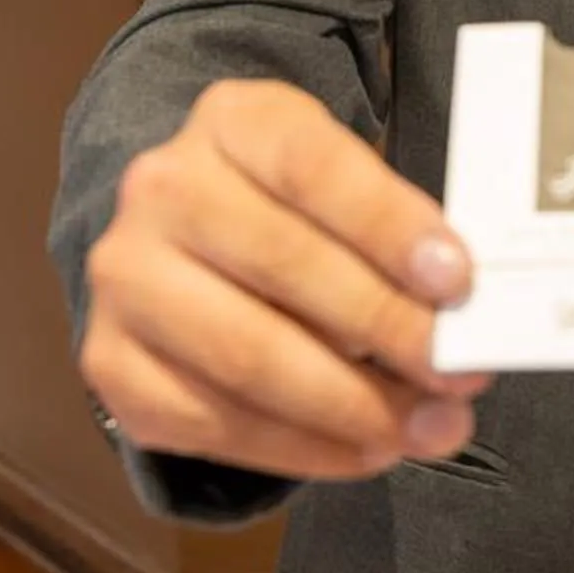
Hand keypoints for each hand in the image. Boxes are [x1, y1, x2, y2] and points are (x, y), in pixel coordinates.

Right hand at [81, 79, 486, 480]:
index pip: (312, 168)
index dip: (387, 226)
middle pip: (283, 264)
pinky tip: (368, 451)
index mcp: (232, 122)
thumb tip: (462, 312)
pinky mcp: (112, 363)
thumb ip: (395, 231)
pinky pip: (214, 422)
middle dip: (387, 329)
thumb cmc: (294, 210)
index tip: (459, 282)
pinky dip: (304, 449)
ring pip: (246, 355)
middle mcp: (162, 189)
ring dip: (353, 406)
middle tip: (461, 378)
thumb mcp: (342, 181)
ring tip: (431, 430)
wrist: (186, 238)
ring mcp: (125, 278)